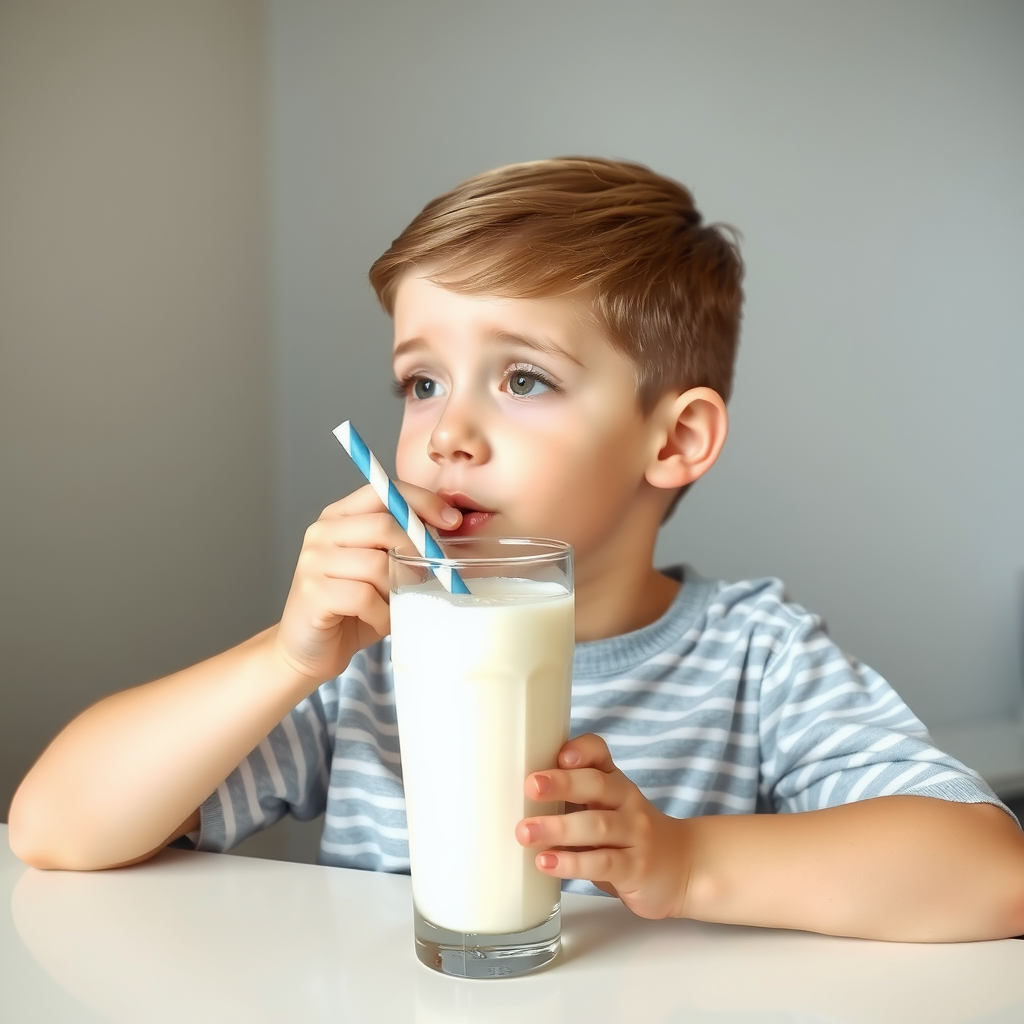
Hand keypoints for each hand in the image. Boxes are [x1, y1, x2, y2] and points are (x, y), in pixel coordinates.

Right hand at [274, 483, 459, 682]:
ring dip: (397, 590)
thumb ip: (404, 544)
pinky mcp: (312, 593)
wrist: (309, 651)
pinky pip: (364, 597)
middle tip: (424, 577)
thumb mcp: (381, 569)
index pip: (383, 491)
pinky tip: (381, 621)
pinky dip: (382, 614)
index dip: (422, 502)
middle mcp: (322, 532)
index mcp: (339, 517)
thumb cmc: (352, 609)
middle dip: (415, 552)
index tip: (452, 521)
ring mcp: (313, 562)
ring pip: (377, 564)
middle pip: (383, 526)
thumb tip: (453, 526)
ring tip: (395, 605)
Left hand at [516, 733, 691, 919]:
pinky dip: (572, 863)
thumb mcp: (606, 808)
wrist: (682, 867)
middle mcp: (626, 802)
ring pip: (597, 826)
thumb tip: (509, 799)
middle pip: (597, 785)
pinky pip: (603, 863)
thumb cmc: (628, 835)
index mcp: (614, 782)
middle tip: (529, 786)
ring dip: (558, 828)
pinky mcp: (636, 868)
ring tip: (524, 832)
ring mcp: (634, 835)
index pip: (601, 754)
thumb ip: (571, 799)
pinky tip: (546, 862)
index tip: (559, 754)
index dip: (582, 750)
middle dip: (562, 783)